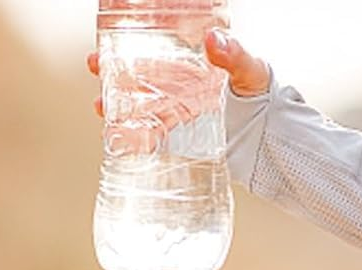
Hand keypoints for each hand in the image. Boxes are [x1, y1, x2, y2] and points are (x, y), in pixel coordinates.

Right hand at [87, 28, 270, 122]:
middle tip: (94, 64)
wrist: (268, 137)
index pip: (156, 51)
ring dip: (117, 105)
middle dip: (114, 71)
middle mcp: (179, 85)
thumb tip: (212, 39)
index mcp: (192, 64)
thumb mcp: (250, 69)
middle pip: (140, 76)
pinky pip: (149, 135)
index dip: (132, 45)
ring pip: (139, 105)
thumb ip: (233, 55)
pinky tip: (117, 137)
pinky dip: (133, 136)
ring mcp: (175, 111)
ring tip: (99, 106)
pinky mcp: (176, 137)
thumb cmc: (262, 95)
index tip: (112, 39)